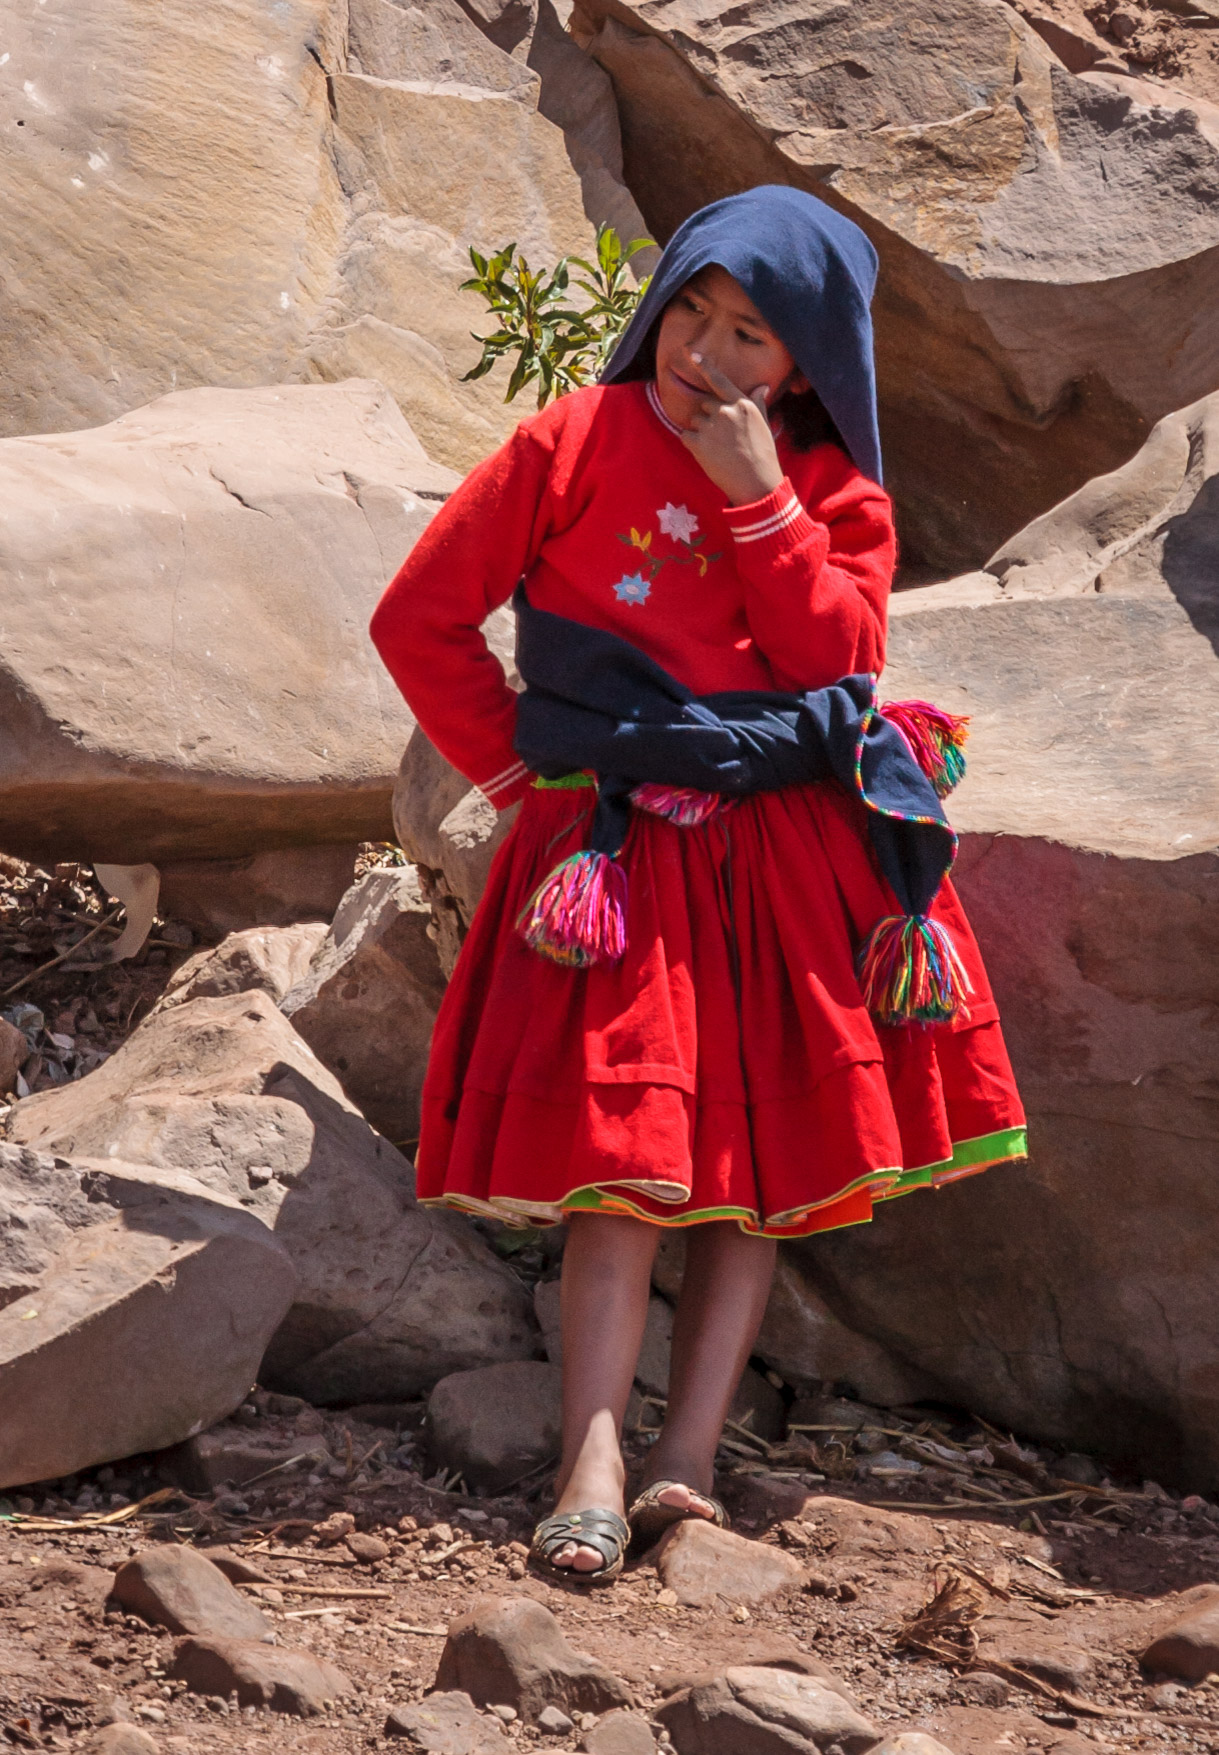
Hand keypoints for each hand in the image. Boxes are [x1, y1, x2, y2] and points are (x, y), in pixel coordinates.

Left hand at [678, 352, 785, 506]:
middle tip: (722, 436)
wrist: (755, 483)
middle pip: (705, 403)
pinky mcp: (697, 442)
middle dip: (709, 415)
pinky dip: (692, 443)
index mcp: (742, 404)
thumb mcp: (764, 425)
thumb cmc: (762, 454)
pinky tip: (706, 454)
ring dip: (700, 430)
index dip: (705, 366)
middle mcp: (724, 410)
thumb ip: (757, 403)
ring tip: (717, 447)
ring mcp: (710, 426)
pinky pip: (685, 435)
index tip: (691, 354)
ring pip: (695, 419)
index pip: (720, 380)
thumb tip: (761, 386)